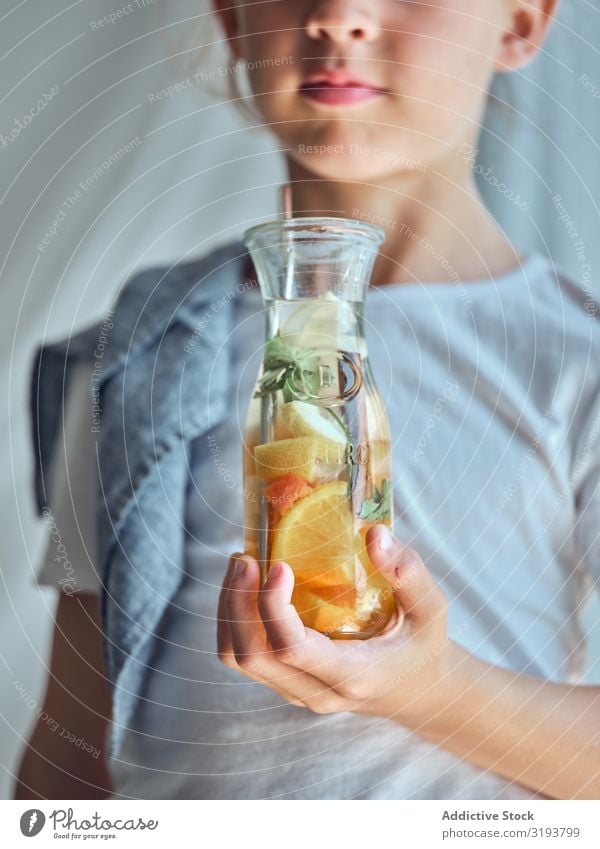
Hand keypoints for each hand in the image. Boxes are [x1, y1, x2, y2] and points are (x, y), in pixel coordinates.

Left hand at [217, 525, 451, 723]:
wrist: (418, 691)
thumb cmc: (423, 644)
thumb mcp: (431, 608)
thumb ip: (408, 572)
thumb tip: (374, 534)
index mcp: (354, 675)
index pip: (293, 650)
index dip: (273, 607)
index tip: (278, 565)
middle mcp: (318, 691)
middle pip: (252, 656)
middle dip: (238, 603)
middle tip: (245, 557)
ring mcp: (297, 692)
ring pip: (238, 659)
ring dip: (230, 609)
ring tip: (241, 564)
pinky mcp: (286, 683)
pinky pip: (244, 657)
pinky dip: (234, 620)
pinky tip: (247, 586)